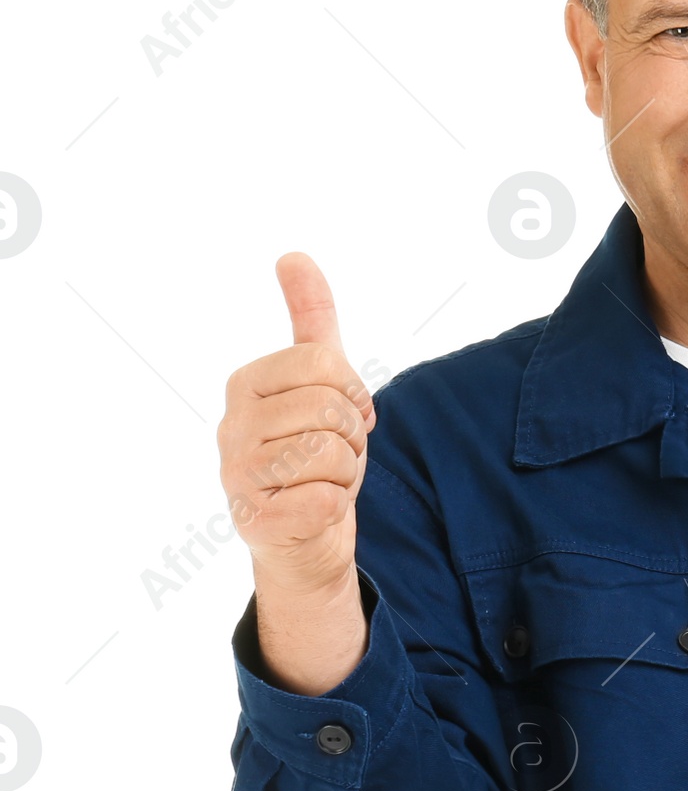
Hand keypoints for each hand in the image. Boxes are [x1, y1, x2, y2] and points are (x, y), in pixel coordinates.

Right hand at [217, 254, 375, 597]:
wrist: (307, 536)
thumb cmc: (314, 454)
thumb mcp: (320, 382)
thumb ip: (311, 320)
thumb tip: (293, 254)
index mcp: (245, 383)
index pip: (324, 363)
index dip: (354, 392)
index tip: (346, 413)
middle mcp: (230, 426)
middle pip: (331, 410)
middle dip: (352, 436)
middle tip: (334, 454)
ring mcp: (236, 477)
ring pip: (332, 455)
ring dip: (346, 473)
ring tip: (322, 481)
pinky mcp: (253, 523)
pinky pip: (326, 502)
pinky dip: (335, 508)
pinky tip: (313, 511)